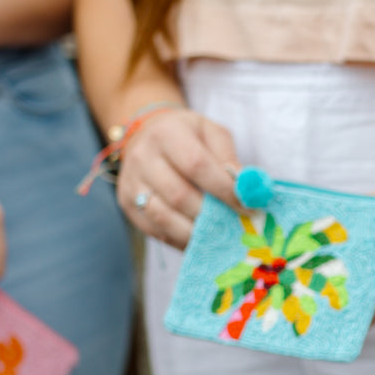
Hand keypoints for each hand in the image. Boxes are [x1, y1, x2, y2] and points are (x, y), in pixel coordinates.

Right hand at [116, 107, 238, 247]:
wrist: (147, 134)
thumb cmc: (188, 135)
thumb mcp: (211, 134)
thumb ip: (228, 158)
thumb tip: (245, 190)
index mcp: (167, 133)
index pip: (197, 166)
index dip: (224, 190)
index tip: (247, 207)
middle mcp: (143, 157)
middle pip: (179, 196)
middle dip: (211, 216)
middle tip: (235, 226)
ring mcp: (131, 183)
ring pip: (164, 218)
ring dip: (195, 233)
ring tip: (219, 236)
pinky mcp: (126, 204)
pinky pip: (154, 230)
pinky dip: (180, 240)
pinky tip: (200, 240)